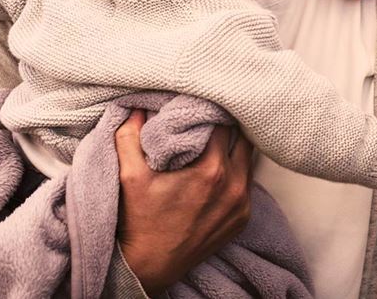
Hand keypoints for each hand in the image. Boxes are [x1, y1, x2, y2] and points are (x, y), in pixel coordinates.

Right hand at [115, 110, 252, 294]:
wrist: (147, 268)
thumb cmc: (138, 221)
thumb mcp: (129, 176)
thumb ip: (130, 136)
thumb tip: (138, 107)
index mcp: (211, 170)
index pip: (223, 123)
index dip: (212, 112)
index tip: (200, 108)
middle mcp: (234, 185)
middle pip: (241, 137)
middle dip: (226, 127)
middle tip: (210, 121)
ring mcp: (242, 203)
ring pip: (247, 159)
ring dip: (233, 148)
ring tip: (215, 142)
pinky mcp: (243, 217)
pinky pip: (247, 182)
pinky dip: (236, 172)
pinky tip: (218, 170)